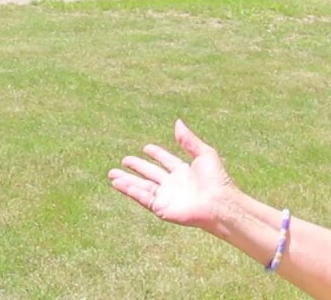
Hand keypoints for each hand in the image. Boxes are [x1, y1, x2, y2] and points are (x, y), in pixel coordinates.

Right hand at [108, 119, 236, 230]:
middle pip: (150, 174)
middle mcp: (174, 184)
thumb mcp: (204, 154)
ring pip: (142, 186)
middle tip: (124, 160)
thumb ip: (188, 140)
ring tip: (112, 174)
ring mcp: (167, 197)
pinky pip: (142, 198)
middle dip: (137, 167)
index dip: (157, 154)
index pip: (166, 161)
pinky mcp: (162, 208)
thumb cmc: (217, 180)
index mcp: (184, 171)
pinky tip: (118, 183)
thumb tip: (178, 122)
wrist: (218, 203)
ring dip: (127, 180)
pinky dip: (130, 190)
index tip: (146, 148)